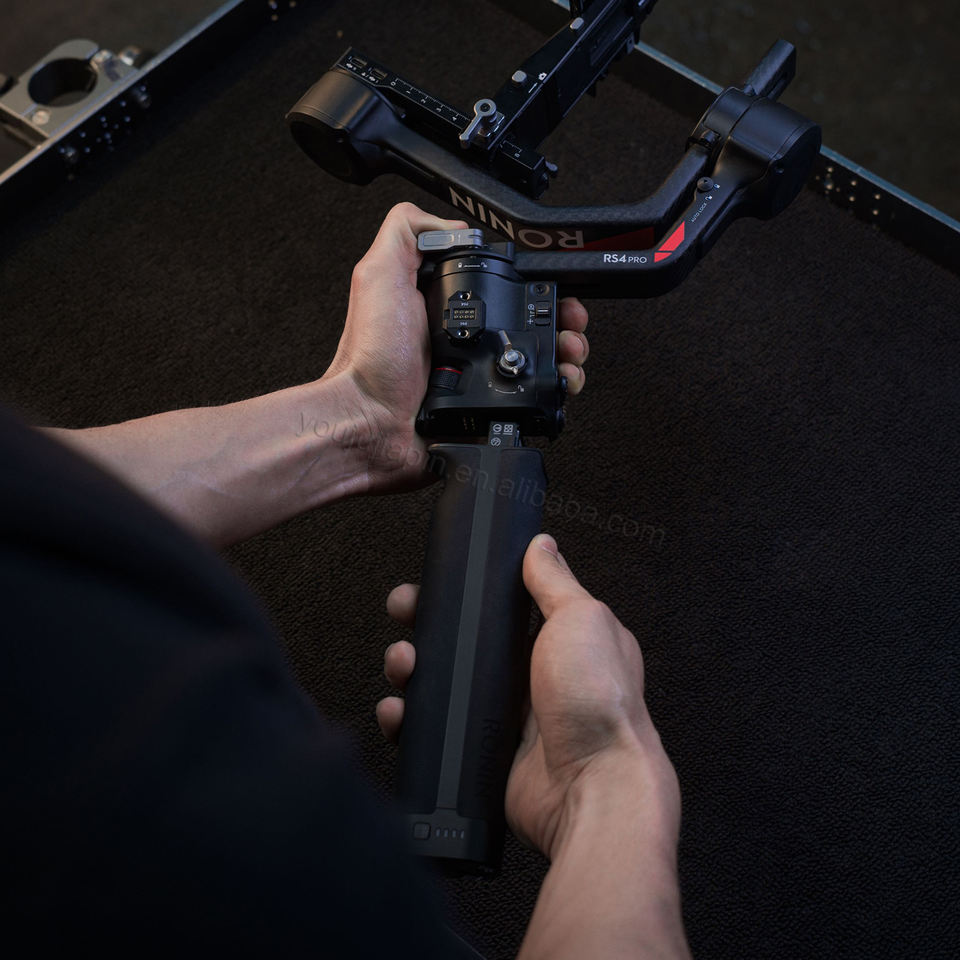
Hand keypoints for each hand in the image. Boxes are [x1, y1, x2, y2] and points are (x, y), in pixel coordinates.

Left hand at [323, 202, 590, 493]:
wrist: (367, 424)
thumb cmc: (369, 358)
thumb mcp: (379, 275)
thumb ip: (408, 234)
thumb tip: (456, 226)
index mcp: (442, 308)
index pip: (501, 287)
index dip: (532, 283)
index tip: (554, 285)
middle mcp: (462, 342)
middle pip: (529, 323)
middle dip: (561, 321)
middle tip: (571, 325)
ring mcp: (476, 379)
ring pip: (538, 362)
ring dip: (565, 355)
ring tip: (571, 355)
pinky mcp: (485, 412)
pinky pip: (529, 401)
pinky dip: (554, 393)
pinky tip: (560, 385)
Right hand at [376, 534, 678, 861]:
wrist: (593, 787)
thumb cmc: (600, 702)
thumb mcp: (581, 619)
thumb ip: (555, 582)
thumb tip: (541, 546)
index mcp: (557, 640)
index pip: (499, 606)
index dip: (465, 593)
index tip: (435, 583)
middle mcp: (530, 676)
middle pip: (462, 642)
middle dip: (425, 626)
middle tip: (404, 615)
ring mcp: (504, 716)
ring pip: (442, 684)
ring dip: (412, 669)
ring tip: (403, 664)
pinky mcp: (483, 752)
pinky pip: (435, 732)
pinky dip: (409, 721)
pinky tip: (399, 712)